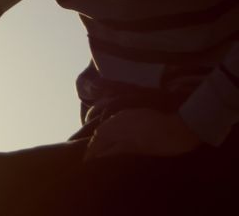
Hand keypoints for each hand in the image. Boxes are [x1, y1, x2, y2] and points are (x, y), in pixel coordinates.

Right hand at [84, 108, 201, 159]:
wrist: (187, 125)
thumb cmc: (165, 141)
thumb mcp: (142, 148)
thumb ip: (119, 149)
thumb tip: (100, 155)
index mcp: (120, 127)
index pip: (99, 138)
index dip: (92, 150)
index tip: (87, 161)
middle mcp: (120, 118)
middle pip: (102, 130)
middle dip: (96, 143)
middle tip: (94, 156)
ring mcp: (128, 114)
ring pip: (109, 125)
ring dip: (104, 136)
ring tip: (103, 149)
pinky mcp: (136, 113)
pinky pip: (117, 121)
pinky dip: (112, 131)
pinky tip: (117, 138)